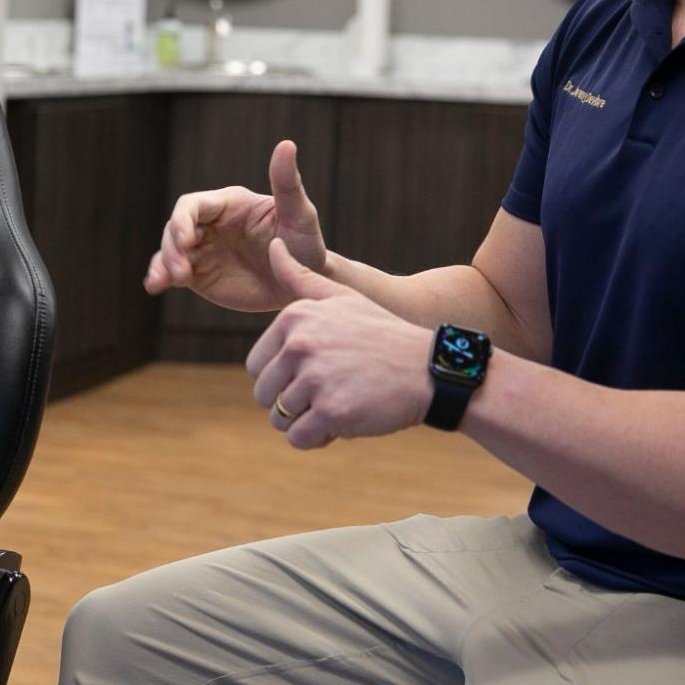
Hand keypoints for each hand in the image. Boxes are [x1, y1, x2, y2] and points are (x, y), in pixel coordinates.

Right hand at [144, 139, 329, 311]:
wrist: (303, 284)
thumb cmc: (305, 245)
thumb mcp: (299, 215)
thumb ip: (288, 183)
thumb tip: (287, 144)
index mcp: (229, 204)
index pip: (193, 204)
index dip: (182, 220)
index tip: (185, 241)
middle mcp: (211, 224)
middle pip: (175, 227)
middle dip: (172, 247)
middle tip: (181, 272)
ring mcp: (203, 249)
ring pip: (170, 250)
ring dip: (164, 263)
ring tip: (165, 282)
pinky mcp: (199, 273)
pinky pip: (173, 272)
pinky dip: (160, 276)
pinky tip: (155, 286)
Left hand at [247, 240, 435, 449]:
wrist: (428, 369)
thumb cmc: (381, 334)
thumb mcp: (341, 297)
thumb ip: (299, 277)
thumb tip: (273, 245)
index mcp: (295, 318)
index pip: (256, 366)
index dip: (282, 378)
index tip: (315, 372)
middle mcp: (300, 344)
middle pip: (264, 395)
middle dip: (291, 402)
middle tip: (328, 393)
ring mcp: (316, 378)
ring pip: (279, 419)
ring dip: (306, 421)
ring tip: (338, 403)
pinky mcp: (332, 411)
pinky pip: (300, 438)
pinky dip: (318, 439)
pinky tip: (342, 422)